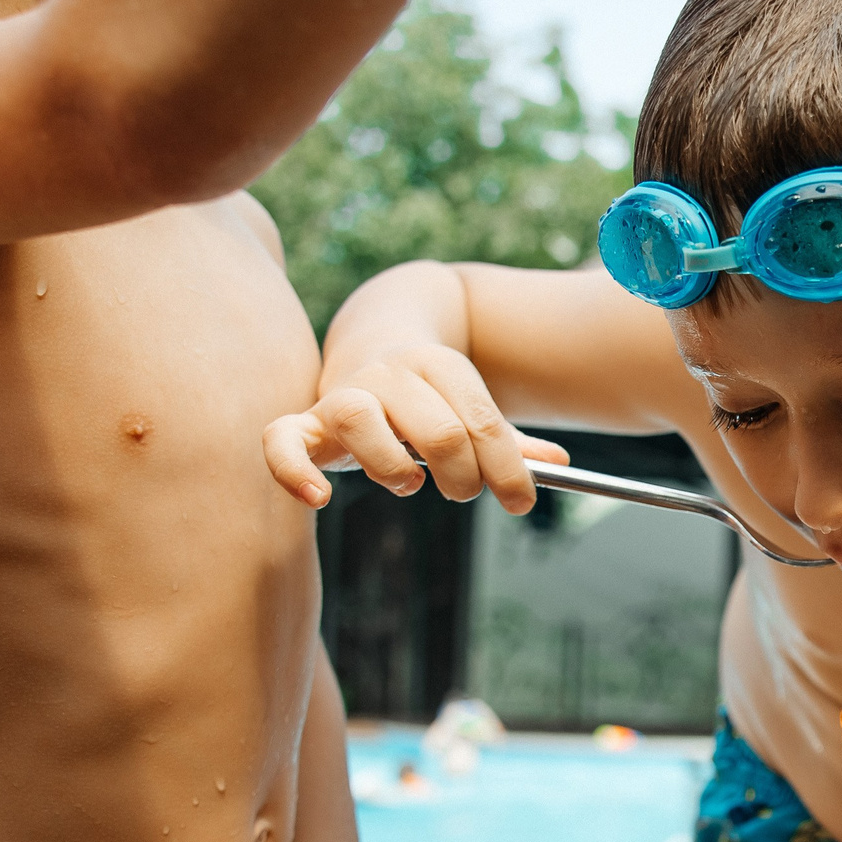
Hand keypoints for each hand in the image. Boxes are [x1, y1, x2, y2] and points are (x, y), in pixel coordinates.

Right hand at [262, 344, 566, 511]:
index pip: (483, 423)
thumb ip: (507, 440)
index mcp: (440, 365)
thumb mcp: (469, 409)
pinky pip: (281, 441)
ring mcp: (344, 393)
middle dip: (464, 477)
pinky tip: (319, 499)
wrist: (371, 339)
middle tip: (464, 490)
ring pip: (360, 418)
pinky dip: (295, 472)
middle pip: (439, 430)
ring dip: (394, 466)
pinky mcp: (305, 421)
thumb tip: (560, 466)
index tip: (522, 502)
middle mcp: (390, 373)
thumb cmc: (429, 395)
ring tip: (410, 482)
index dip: (509, 470)